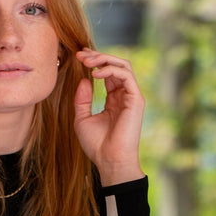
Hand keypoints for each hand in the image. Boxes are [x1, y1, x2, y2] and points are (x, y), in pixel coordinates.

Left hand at [73, 48, 146, 185]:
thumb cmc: (97, 145)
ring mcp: (131, 97)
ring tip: (87, 61)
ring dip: (104, 59)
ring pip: (123, 66)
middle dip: (98, 56)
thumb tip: (84, 80)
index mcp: (113, 99)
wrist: (109, 161)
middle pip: (115, 65)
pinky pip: (126, 76)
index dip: (94, 61)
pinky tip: (95, 74)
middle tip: (81, 54)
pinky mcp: (136, 100)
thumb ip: (82, 99)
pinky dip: (111, 70)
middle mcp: (124, 96)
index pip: (107, 72)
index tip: (78, 56)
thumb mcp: (82, 118)